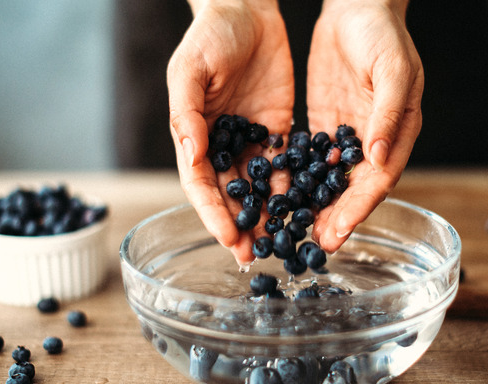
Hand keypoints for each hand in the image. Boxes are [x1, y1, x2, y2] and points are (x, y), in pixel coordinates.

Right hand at [167, 0, 294, 264]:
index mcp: (193, 134)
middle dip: (239, 225)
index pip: (200, 184)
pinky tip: (301, 209)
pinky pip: (284, 165)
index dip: (212, 213)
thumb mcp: (189, 69)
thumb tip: (191, 156)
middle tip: (253, 255)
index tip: (228, 238)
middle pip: (228, 195)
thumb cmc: (210, 35)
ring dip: (265, 216)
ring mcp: (250, 140)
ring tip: (278, 241)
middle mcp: (221, 144)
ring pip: (257, 187)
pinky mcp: (276, 130)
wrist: (247, 8)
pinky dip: (290, 188)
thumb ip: (186, 113)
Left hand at [306, 0, 423, 252]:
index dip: (359, 208)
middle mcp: (374, 141)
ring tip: (296, 231)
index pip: (378, 180)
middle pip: (355, 189)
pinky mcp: (326, 126)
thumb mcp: (392, 69)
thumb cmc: (383, 34)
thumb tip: (378, 157)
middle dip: (336, 218)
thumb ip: (388, 114)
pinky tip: (283, 198)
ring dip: (317, 207)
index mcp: (398, 132)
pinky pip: (313, 160)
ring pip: (332, 181)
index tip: (339, 231)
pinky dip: (301, 181)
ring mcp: (348, 136)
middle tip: (314, 244)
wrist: (356, 6)